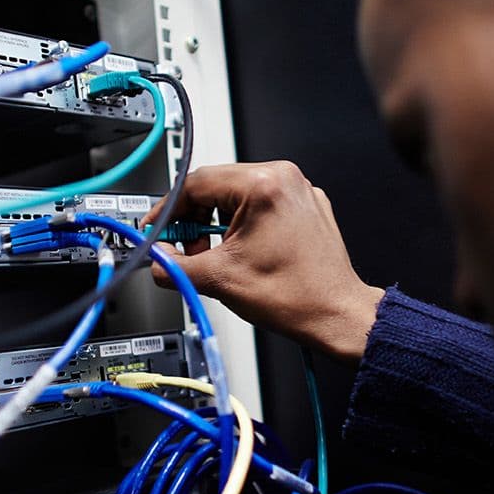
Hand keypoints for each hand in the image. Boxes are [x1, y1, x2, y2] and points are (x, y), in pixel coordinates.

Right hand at [145, 161, 383, 363]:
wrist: (337, 315)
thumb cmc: (297, 296)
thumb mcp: (220, 279)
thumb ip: (176, 266)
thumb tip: (158, 260)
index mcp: (263, 185)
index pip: (195, 183)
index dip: (167, 210)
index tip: (156, 229)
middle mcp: (284, 179)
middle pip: (216, 186)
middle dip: (193, 219)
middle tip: (184, 249)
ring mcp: (298, 191)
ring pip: (237, 196)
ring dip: (216, 223)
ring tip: (215, 255)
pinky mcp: (306, 206)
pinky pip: (262, 205)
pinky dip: (242, 225)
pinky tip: (239, 253)